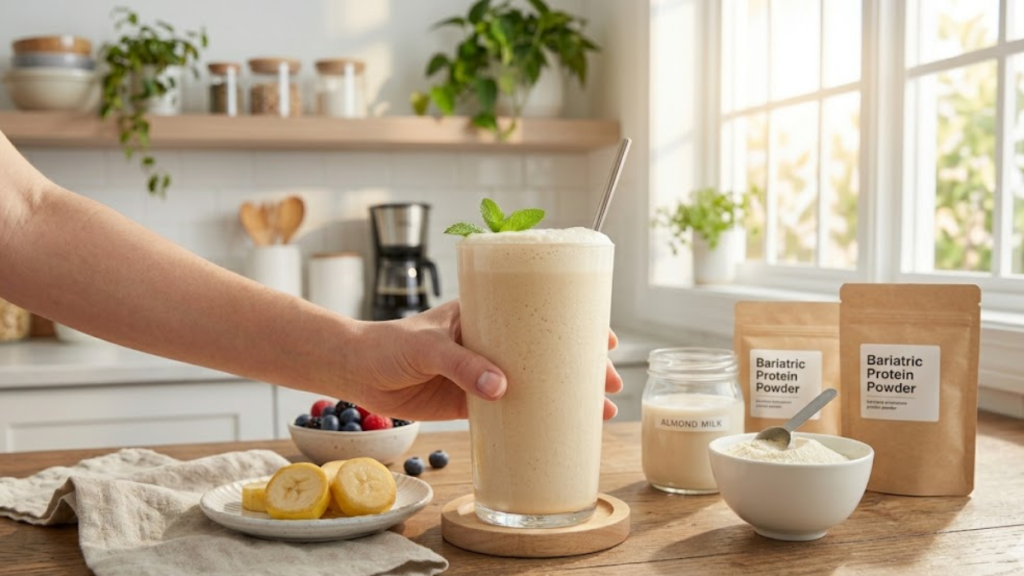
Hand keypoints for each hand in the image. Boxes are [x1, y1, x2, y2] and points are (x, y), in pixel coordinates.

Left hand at [349, 300, 623, 420]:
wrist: (355, 371)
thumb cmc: (388, 343)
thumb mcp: (427, 345)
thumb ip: (462, 364)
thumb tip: (501, 387)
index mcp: (485, 315)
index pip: (538, 314)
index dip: (575, 325)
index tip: (604, 338)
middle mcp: (491, 343)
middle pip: (547, 351)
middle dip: (583, 366)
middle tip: (610, 383)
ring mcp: (482, 373)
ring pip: (535, 382)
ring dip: (565, 395)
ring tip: (599, 411)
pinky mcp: (469, 402)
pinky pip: (510, 411)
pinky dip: (534, 419)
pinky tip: (556, 429)